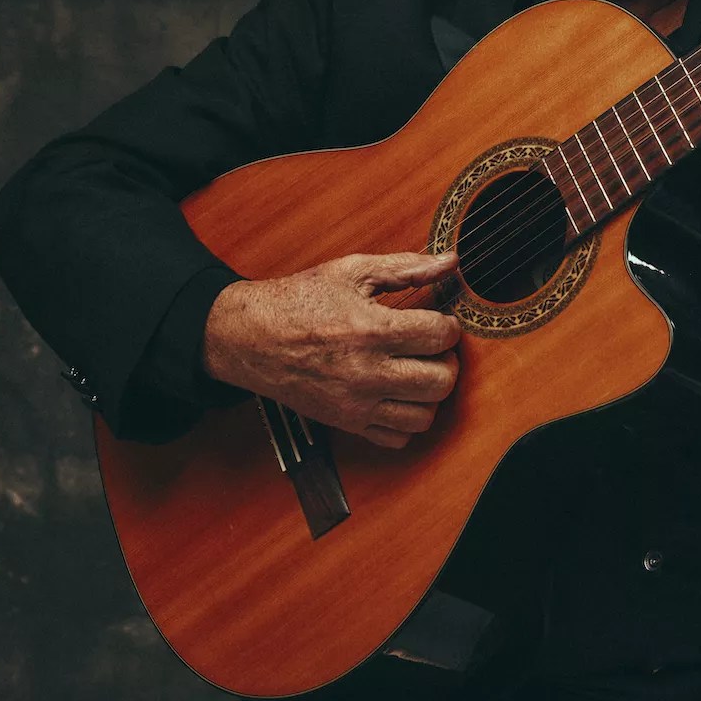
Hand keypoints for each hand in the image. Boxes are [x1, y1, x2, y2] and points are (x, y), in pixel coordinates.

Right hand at [201, 250, 461, 448]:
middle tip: (434, 347)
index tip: (438, 320)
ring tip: (418, 370)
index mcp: (371, 330)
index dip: (449, 325)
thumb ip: (406, 267)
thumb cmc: (301, 300)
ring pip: (425, 416)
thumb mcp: (352, 271)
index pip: (441, 336)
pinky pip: (397, 439)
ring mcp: (356, 404)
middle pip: (441, 381)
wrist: (250, 337)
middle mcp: (367, 372)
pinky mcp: (346, 423)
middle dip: (448, 360)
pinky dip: (407, 420)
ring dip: (431, 393)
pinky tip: (399, 394)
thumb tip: (451, 261)